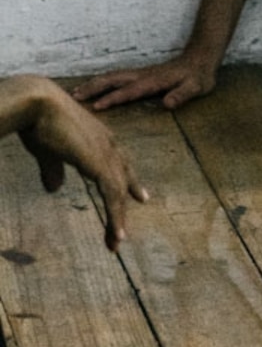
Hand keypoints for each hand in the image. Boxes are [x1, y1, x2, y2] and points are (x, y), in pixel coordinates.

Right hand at [16, 85, 148, 247]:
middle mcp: (108, 145)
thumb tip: (54, 188)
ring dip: (118, 219)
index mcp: (98, 139)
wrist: (38, 104)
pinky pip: (113, 194)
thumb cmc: (40, 122)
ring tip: (116, 242)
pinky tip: (117, 234)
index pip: (119, 165)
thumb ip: (54, 169)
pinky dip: (116, 215)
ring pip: (118, 192)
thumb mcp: (48, 152)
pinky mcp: (99, 162)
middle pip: (121, 181)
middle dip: (122, 207)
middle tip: (121, 231)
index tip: (139, 197)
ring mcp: (106, 153)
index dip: (128, 182)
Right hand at [75, 48, 220, 112]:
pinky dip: (102, 82)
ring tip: (75, 93)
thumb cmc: (198, 77)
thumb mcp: (196, 87)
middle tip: (74, 97)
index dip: (113, 98)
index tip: (96, 106)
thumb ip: (182, 95)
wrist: (201, 58)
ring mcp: (140, 74)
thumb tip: (167, 104)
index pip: (130, 91)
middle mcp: (143, 75)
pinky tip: (94, 88)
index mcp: (153, 81)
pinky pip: (116, 78)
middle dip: (94, 87)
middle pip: (114, 79)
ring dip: (94, 83)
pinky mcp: (140, 75)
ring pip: (113, 77)